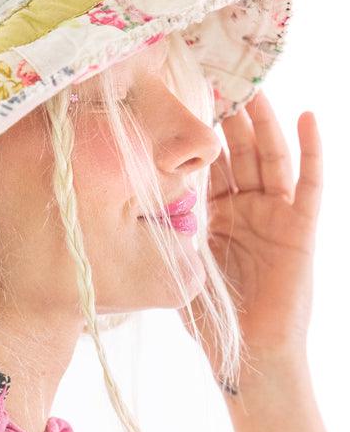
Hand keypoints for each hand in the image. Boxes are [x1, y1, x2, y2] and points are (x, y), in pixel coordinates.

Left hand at [178, 90, 322, 377]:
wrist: (248, 355)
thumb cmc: (210, 318)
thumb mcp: (178, 264)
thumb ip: (163, 232)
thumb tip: (121, 200)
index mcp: (213, 214)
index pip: (206, 164)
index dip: (196, 133)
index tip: (180, 96)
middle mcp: (245, 208)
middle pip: (239, 152)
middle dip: (229, 117)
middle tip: (216, 77)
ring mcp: (275, 215)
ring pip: (271, 158)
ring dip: (264, 123)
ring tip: (254, 86)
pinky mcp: (300, 228)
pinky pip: (309, 183)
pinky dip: (311, 150)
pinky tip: (306, 116)